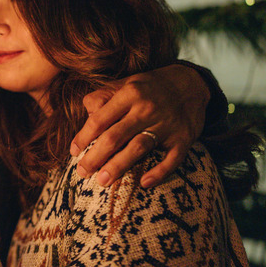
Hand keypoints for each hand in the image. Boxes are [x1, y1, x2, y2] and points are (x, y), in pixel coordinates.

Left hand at [70, 64, 208, 187]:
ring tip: (103, 182)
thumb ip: (104, 96)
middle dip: (95, 157)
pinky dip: (159, 172)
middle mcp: (146, 108)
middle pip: (115, 136)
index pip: (100, 119)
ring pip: (138, 148)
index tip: (73, 152)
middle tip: (82, 173)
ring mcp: (166, 124)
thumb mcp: (126, 83)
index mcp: (129, 94)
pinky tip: (145, 184)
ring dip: (119, 166)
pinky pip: (171, 159)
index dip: (84, 137)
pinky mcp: (184, 138)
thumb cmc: (150, 87)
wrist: (191, 83)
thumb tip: (86, 112)